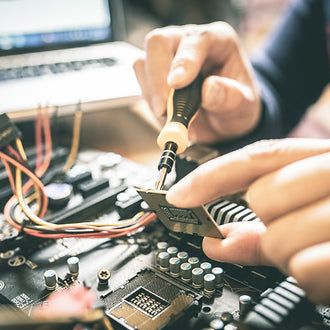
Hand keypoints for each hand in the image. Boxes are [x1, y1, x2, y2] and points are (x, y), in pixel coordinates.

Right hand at [134, 22, 260, 143]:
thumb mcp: (244, 105)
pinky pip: (143, 87)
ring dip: (154, 98)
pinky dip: (152, 107)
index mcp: (217, 40)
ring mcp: (168, 58)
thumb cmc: (236, 106)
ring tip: (176, 121)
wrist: (224, 119)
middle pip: (158, 43)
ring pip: (144, 66)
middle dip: (157, 80)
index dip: (183, 61)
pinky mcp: (155, 76)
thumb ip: (230, 97)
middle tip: (164, 111)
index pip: (194, 40)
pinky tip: (170, 119)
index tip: (176, 84)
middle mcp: (188, 43)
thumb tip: (208, 90)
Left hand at [166, 138, 329, 304]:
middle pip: (262, 199)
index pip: (256, 157)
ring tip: (322, 247)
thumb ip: (263, 226)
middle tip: (299, 228)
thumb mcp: (316, 209)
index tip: (177, 196)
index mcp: (328, 157)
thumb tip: (216, 239)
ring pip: (279, 239)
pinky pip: (305, 271)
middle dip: (270, 224)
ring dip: (291, 253)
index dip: (209, 176)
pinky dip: (313, 277)